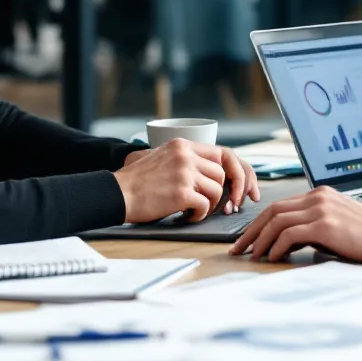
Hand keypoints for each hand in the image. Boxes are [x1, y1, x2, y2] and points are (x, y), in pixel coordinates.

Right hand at [113, 140, 258, 222]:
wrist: (116, 193)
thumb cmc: (138, 182)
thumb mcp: (163, 158)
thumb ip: (187, 160)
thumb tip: (217, 174)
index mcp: (183, 144)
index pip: (224, 153)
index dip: (239, 171)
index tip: (244, 188)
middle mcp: (186, 155)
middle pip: (223, 173)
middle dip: (226, 193)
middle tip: (222, 206)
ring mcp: (184, 172)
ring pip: (216, 191)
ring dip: (208, 205)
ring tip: (191, 210)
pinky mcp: (181, 192)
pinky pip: (205, 206)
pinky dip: (199, 215)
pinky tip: (185, 216)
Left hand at [229, 187, 361, 262]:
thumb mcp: (336, 224)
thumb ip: (312, 227)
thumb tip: (286, 242)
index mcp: (318, 195)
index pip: (279, 206)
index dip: (259, 223)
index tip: (248, 239)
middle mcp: (317, 197)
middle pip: (272, 210)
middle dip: (251, 230)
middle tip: (238, 248)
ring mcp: (321, 209)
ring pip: (277, 221)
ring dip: (260, 240)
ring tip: (253, 256)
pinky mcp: (325, 224)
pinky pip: (290, 234)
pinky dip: (277, 246)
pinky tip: (273, 258)